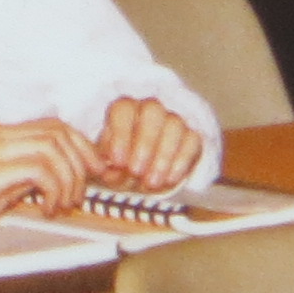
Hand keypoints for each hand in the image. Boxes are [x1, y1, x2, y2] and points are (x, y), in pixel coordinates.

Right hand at [0, 118, 97, 237]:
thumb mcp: (1, 187)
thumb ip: (27, 176)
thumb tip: (60, 178)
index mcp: (1, 136)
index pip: (54, 126)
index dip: (82, 147)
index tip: (93, 172)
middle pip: (58, 131)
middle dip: (82, 162)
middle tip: (81, 192)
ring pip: (52, 147)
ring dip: (68, 178)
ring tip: (62, 203)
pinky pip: (37, 169)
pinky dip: (53, 189)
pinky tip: (47, 207)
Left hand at [88, 96, 206, 198]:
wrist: (141, 178)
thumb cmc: (118, 167)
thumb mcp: (104, 168)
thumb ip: (100, 166)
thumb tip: (103, 170)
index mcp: (124, 111)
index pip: (123, 110)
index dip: (121, 134)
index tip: (117, 162)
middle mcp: (149, 110)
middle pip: (152, 111)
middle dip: (145, 142)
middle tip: (136, 172)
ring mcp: (173, 120)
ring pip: (174, 125)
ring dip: (163, 155)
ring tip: (152, 182)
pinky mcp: (191, 137)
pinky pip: (192, 141)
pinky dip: (181, 162)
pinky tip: (170, 180)